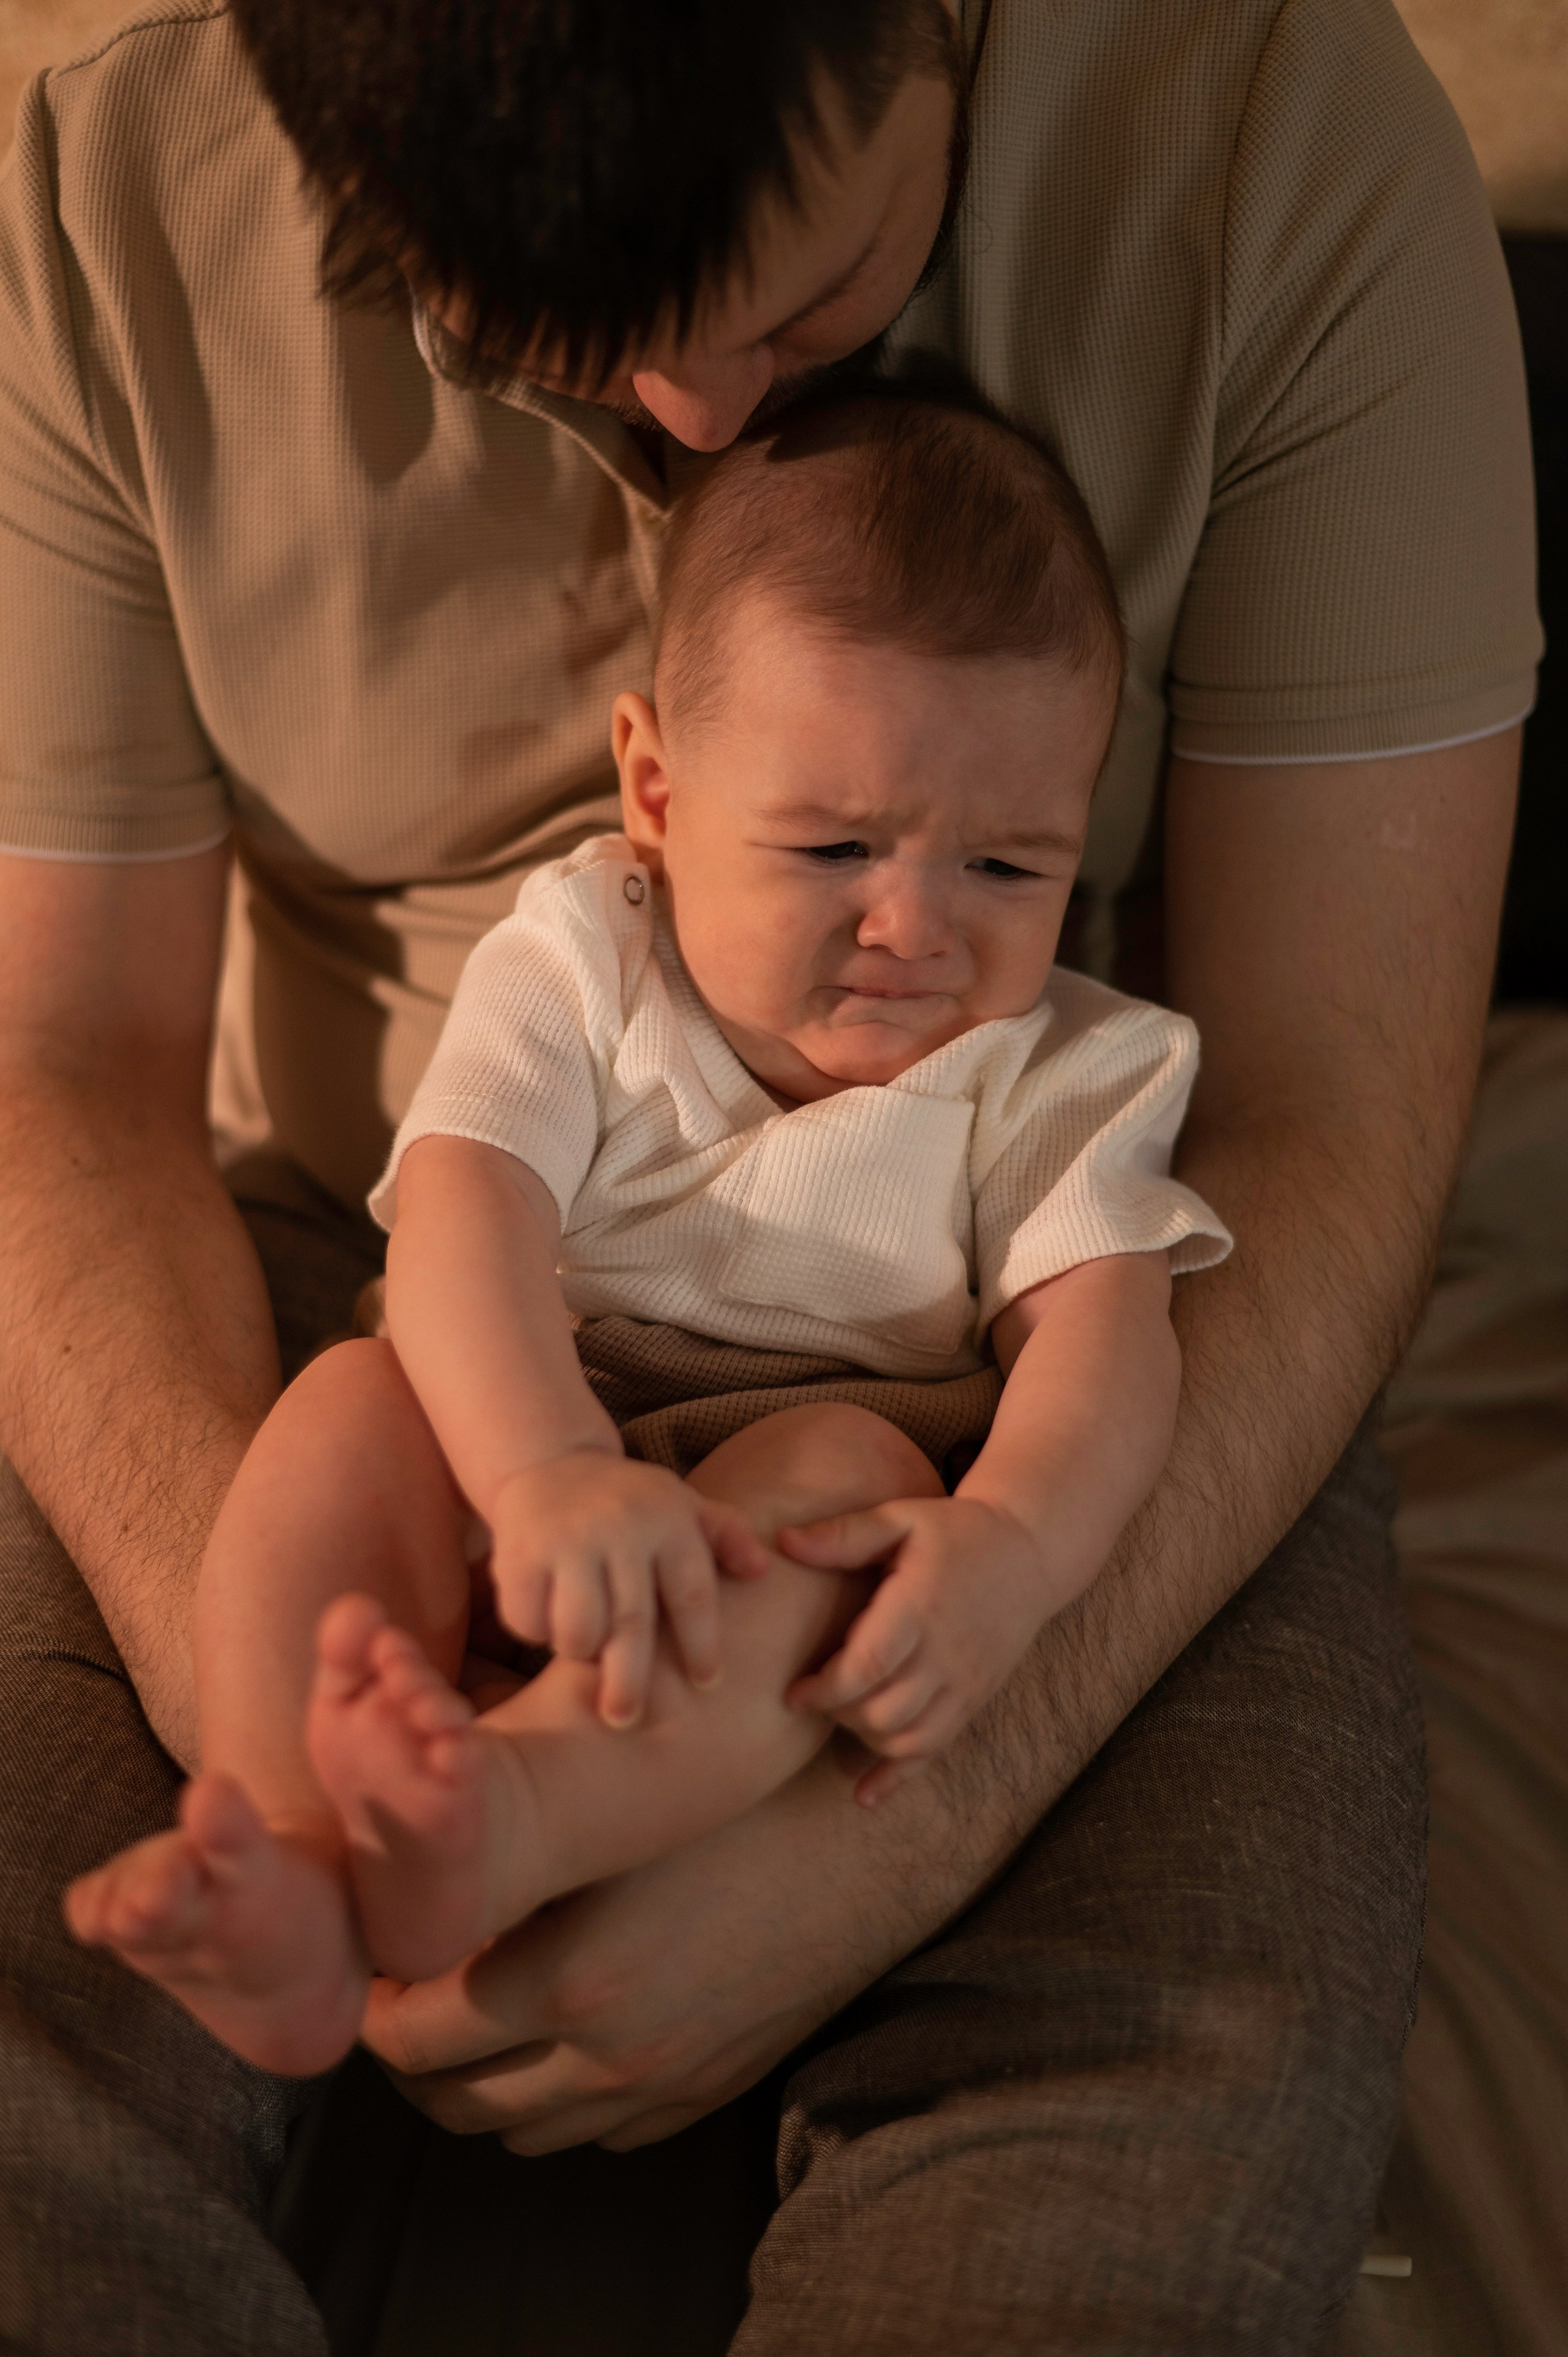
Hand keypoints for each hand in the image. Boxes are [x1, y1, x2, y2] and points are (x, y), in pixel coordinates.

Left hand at [358, 1745, 927, 2153]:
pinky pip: (597, 2133)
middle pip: (452, 2098)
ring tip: (468, 2016)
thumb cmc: (734, 1797)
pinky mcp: (704, 2090)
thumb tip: (412, 1805)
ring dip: (477, 2084)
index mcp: (568, 1976)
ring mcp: (659, 2083)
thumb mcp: (611, 1801)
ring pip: (519, 2130)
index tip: (372, 1958)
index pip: (414, 2032)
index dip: (374, 1999)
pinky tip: (554, 2036)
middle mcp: (605, 2052)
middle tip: (402, 1992)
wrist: (869, 1844)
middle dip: (408, 2054)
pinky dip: (556, 2101)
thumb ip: (506, 1823)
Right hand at [486, 1451, 768, 1726]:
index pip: (693, 1594)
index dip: (702, 1645)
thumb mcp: (682, 1505)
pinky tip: (543, 1614)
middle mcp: (620, 1528)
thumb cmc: (628, 1501)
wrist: (548, 1462)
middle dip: (630, 1681)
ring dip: (579, 1651)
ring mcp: (567, 1539)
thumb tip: (763, 1570)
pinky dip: (536, 1629)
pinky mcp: (518, 1551)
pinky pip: (529, 1618)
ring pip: (577, 1629)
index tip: (707, 1685)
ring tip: (583, 1647)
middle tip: (626, 1722)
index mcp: (668, 1521)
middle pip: (631, 1624)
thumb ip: (725, 1535)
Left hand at [778, 1495, 1050, 1801]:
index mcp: (922, 1607)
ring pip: (908, 1740)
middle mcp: (947, 1654)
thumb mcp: (901, 1518)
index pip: (869, 1667)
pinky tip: (865, 1795)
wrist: (1029, 1554)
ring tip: (844, 1712)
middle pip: (884, 1712)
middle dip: (839, 1714)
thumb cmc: (956, 1532)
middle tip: (817, 1694)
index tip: (793, 1693)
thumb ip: (843, 1535)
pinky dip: (897, 1778)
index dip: (825, 1689)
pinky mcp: (974, 1700)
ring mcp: (965, 1684)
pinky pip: (935, 1751)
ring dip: (864, 1739)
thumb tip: (783, 1543)